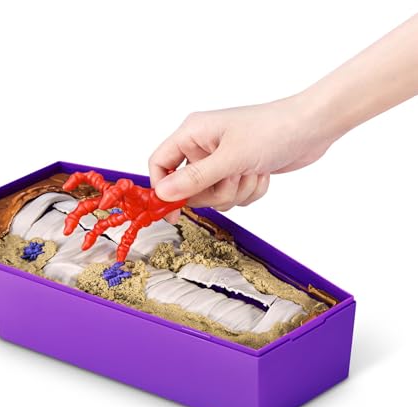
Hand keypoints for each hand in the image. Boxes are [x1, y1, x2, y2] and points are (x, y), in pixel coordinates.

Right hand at [148, 96, 333, 222]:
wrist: (313, 127)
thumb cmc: (272, 130)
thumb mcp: (230, 158)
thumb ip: (194, 178)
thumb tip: (162, 194)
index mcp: (192, 134)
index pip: (159, 164)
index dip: (162, 190)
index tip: (172, 212)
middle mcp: (203, 147)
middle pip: (188, 188)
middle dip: (213, 192)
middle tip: (231, 178)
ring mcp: (221, 161)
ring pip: (213, 196)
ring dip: (235, 191)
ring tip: (251, 171)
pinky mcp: (238, 172)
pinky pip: (233, 196)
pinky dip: (248, 191)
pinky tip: (260, 173)